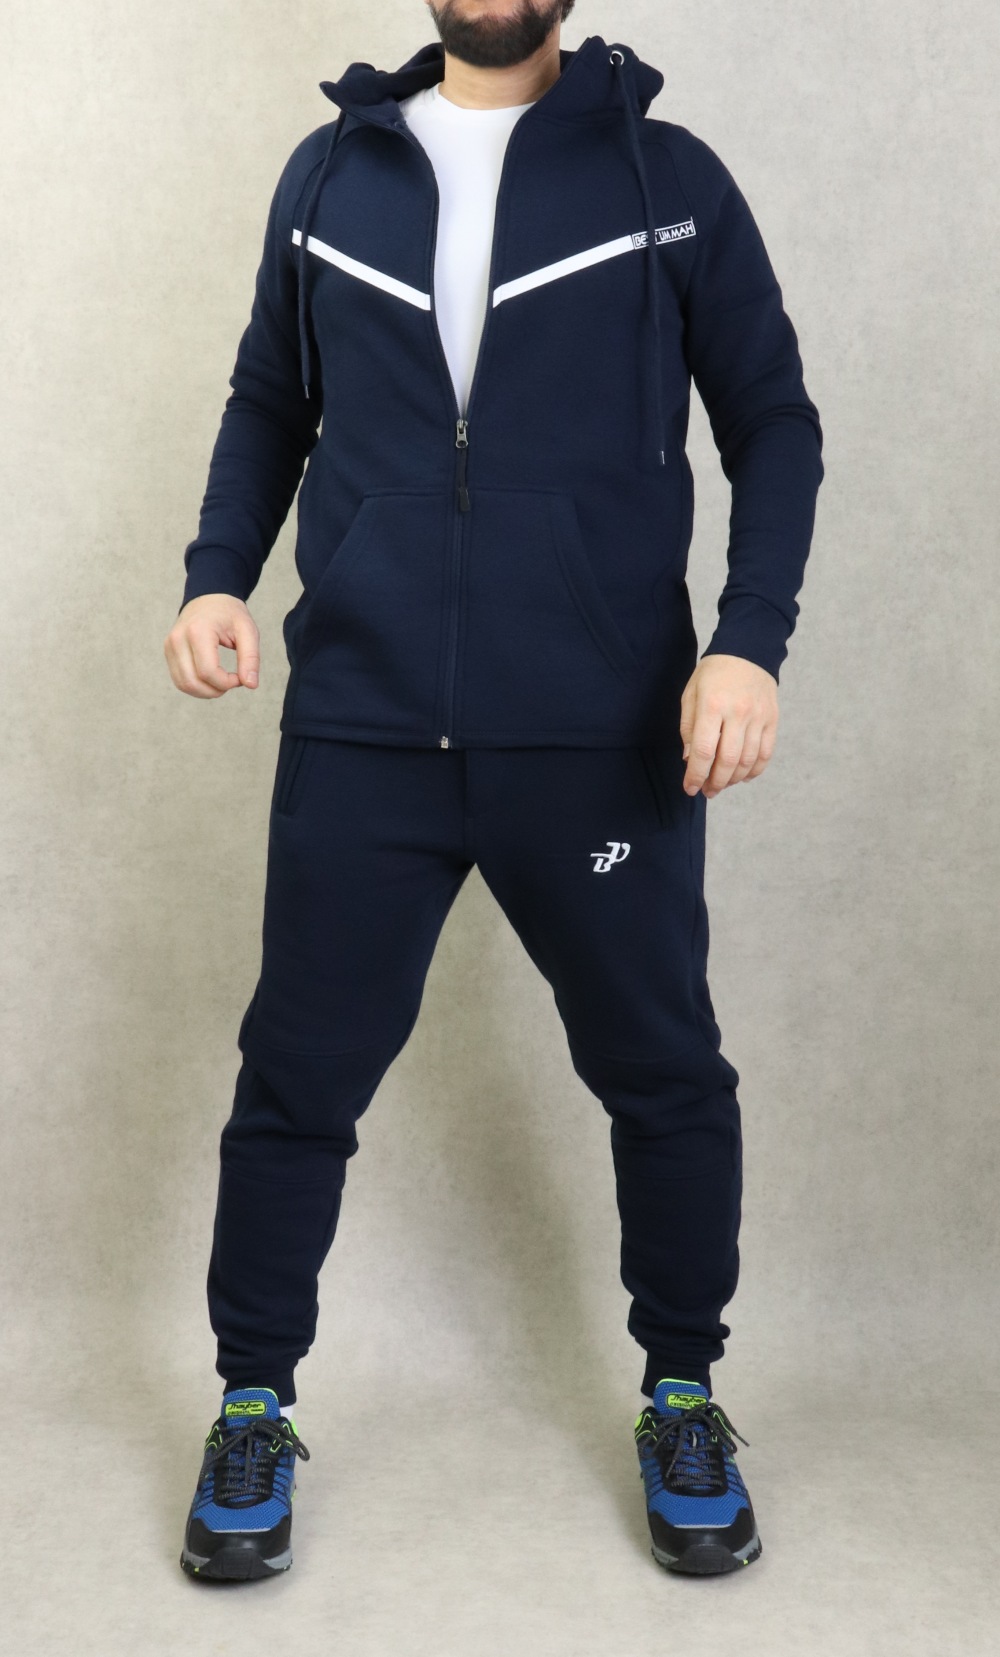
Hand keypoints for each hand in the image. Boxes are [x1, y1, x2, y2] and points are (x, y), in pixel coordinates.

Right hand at [164, 594, 259, 698]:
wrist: (209, 598)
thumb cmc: (229, 614)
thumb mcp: (247, 631)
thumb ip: (251, 658)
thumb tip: (251, 685)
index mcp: (198, 631)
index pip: (208, 672)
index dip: (226, 683)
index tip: (240, 677)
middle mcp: (178, 639)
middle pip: (193, 681)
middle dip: (216, 691)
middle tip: (232, 682)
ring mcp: (170, 646)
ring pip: (183, 685)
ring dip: (205, 692)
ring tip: (222, 682)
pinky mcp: (168, 652)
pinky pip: (179, 680)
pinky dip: (196, 687)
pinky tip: (211, 679)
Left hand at [679, 654, 778, 797]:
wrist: (748, 650)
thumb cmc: (713, 673)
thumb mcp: (691, 694)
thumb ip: (689, 728)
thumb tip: (690, 760)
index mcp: (712, 705)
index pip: (704, 751)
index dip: (695, 775)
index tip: (690, 788)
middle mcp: (738, 713)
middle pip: (727, 760)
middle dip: (715, 782)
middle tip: (707, 791)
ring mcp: (758, 717)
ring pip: (748, 761)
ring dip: (733, 779)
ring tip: (722, 784)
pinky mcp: (772, 719)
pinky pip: (766, 753)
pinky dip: (754, 770)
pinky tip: (742, 776)